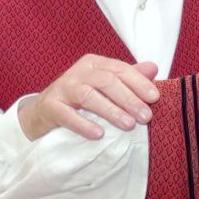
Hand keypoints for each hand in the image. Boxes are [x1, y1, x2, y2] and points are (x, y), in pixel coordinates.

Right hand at [19, 55, 161, 140]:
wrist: (43, 111)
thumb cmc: (79, 98)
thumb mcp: (104, 86)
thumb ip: (128, 78)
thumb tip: (153, 68)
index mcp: (94, 64)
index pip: (120, 69)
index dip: (138, 82)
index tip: (155, 98)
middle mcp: (78, 72)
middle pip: (106, 81)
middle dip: (129, 99)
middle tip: (146, 117)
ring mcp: (62, 88)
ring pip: (88, 96)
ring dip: (111, 110)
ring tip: (128, 125)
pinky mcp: (50, 106)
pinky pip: (67, 115)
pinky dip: (83, 124)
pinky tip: (99, 134)